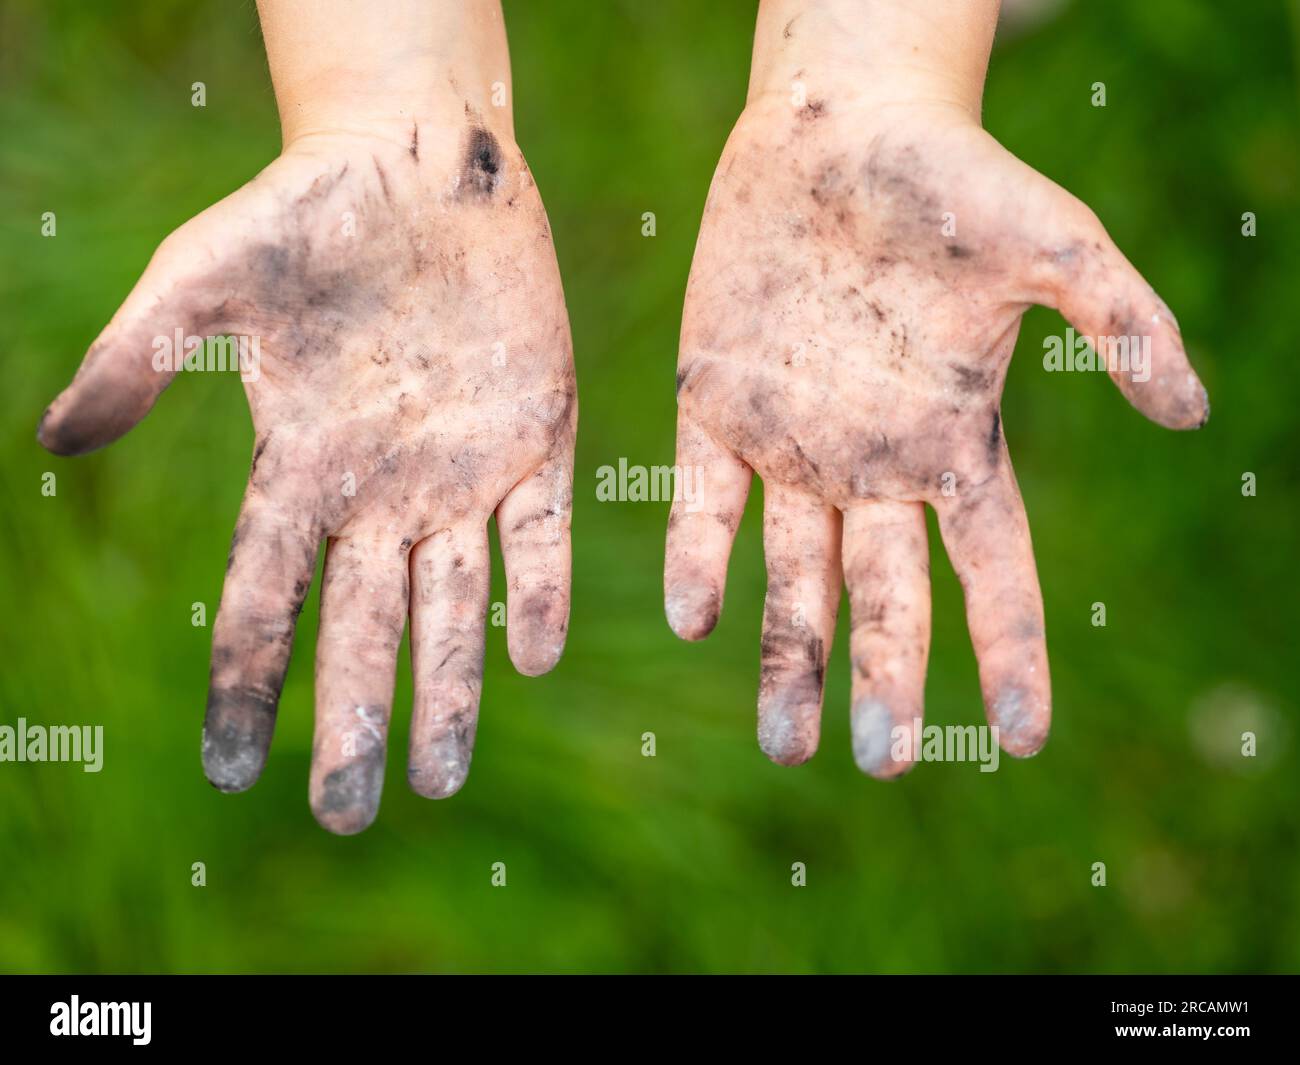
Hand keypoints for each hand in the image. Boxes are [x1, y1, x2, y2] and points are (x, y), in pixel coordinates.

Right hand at [38, 120, 575, 832]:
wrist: (419, 164)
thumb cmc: (301, 216)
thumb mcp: (200, 280)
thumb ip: (137, 359)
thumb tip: (53, 442)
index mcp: (300, 473)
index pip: (264, 602)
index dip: (244, 687)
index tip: (231, 772)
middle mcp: (381, 496)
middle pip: (361, 630)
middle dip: (352, 721)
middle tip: (344, 815)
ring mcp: (462, 477)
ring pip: (454, 607)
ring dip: (450, 690)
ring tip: (440, 781)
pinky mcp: (536, 443)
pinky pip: (538, 537)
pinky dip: (538, 593)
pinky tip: (533, 658)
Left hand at [664, 87, 1205, 773]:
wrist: (834, 129)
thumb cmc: (954, 179)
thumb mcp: (1052, 243)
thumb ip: (1122, 322)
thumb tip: (1192, 413)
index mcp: (954, 443)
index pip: (993, 572)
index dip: (1011, 653)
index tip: (1020, 738)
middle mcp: (872, 463)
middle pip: (886, 599)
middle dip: (885, 678)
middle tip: (881, 762)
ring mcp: (790, 442)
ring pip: (792, 575)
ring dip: (788, 655)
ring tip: (786, 743)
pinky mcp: (715, 405)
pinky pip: (702, 501)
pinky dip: (697, 556)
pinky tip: (696, 618)